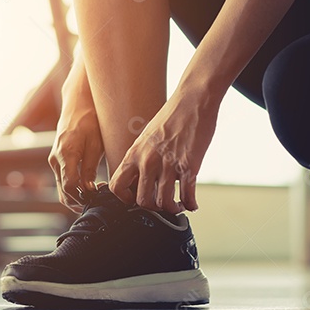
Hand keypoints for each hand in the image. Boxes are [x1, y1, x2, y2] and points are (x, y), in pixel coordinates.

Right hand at [49, 60, 104, 210]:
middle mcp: (55, 159)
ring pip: (61, 188)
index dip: (83, 197)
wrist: (77, 105)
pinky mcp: (56, 160)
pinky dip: (72, 189)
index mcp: (66, 154)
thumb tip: (89, 189)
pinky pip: (61, 180)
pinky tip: (87, 189)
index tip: (98, 198)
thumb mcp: (96, 143)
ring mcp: (54, 160)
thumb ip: (90, 167)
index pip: (70, 186)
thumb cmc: (89, 121)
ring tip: (94, 198)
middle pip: (63, 191)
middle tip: (97, 203)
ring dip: (75, 197)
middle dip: (79, 201)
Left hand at [109, 87, 219, 213]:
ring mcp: (168, 165)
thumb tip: (142, 174)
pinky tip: (192, 203)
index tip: (134, 199)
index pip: (117, 186)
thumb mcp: (146, 135)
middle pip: (142, 200)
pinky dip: (191, 204)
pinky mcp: (189, 166)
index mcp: (135, 153)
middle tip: (161, 204)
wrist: (192, 101)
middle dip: (153, 208)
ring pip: (164, 202)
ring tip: (178, 205)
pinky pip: (187, 195)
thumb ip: (142, 155)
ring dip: (172, 209)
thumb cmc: (172, 116)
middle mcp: (148, 161)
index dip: (124, 198)